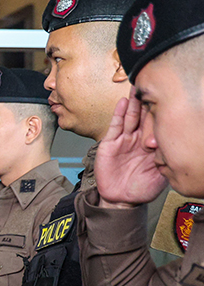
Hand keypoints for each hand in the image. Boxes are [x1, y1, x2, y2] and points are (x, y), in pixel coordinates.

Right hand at [95, 89, 167, 208]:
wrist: (121, 200)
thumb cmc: (141, 189)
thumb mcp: (161, 175)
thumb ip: (167, 160)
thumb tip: (177, 146)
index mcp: (152, 145)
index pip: (159, 124)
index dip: (163, 111)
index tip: (169, 96)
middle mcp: (139, 139)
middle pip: (145, 116)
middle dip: (148, 101)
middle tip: (153, 84)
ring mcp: (124, 140)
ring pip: (131, 117)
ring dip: (134, 102)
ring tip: (137, 86)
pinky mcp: (110, 144)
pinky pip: (115, 126)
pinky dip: (118, 114)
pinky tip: (123, 103)